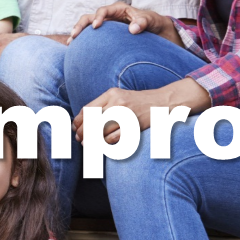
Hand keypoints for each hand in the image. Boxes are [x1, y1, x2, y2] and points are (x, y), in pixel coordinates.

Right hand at [69, 1, 176, 41]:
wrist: (154, 30)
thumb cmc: (151, 22)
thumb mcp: (150, 20)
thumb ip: (142, 22)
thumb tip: (132, 29)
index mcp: (118, 9)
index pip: (103, 11)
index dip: (98, 17)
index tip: (95, 27)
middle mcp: (108, 16)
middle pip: (89, 17)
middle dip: (80, 25)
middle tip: (74, 36)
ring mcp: (105, 25)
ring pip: (87, 27)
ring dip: (78, 34)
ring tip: (70, 44)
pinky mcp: (104, 35)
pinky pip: (91, 37)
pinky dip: (83, 42)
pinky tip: (76, 50)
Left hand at [73, 78, 212, 142]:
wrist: (163, 102)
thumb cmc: (138, 102)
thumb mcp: (119, 97)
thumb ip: (103, 105)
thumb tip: (83, 121)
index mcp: (111, 94)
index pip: (88, 109)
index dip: (78, 122)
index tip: (75, 129)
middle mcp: (117, 102)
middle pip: (92, 121)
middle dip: (83, 133)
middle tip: (80, 140)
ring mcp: (126, 114)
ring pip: (101, 131)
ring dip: (93, 140)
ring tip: (90, 144)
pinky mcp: (134, 125)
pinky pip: (114, 138)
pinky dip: (107, 143)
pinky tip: (104, 145)